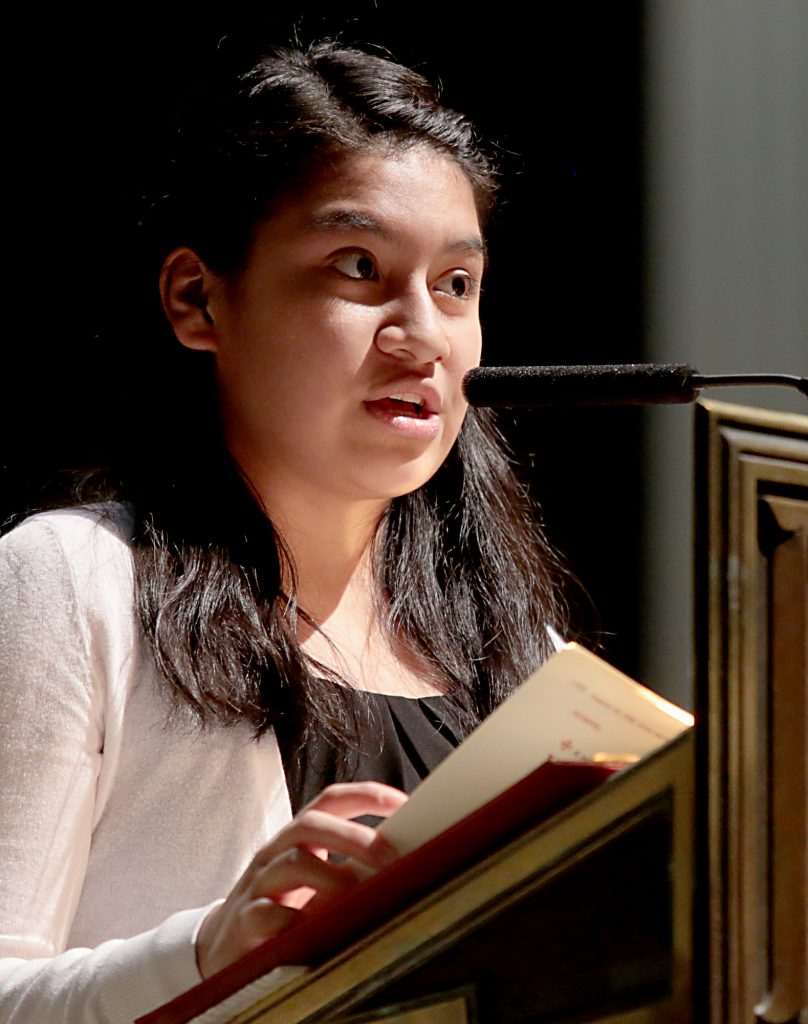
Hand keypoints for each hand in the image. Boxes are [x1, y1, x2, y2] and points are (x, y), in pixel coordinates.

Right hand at [195, 781, 406, 978]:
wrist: (222, 946)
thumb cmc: (281, 907)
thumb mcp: (315, 881)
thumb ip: (350, 867)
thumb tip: (408, 860)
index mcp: (298, 837)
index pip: (331, 800)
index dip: (366, 795)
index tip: (405, 802)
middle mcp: (276, 852)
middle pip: (311, 824)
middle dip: (354, 836)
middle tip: (390, 856)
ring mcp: (258, 884)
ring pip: (293, 862)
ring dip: (332, 877)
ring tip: (360, 895)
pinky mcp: (244, 921)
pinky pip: (268, 913)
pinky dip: (296, 920)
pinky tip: (317, 931)